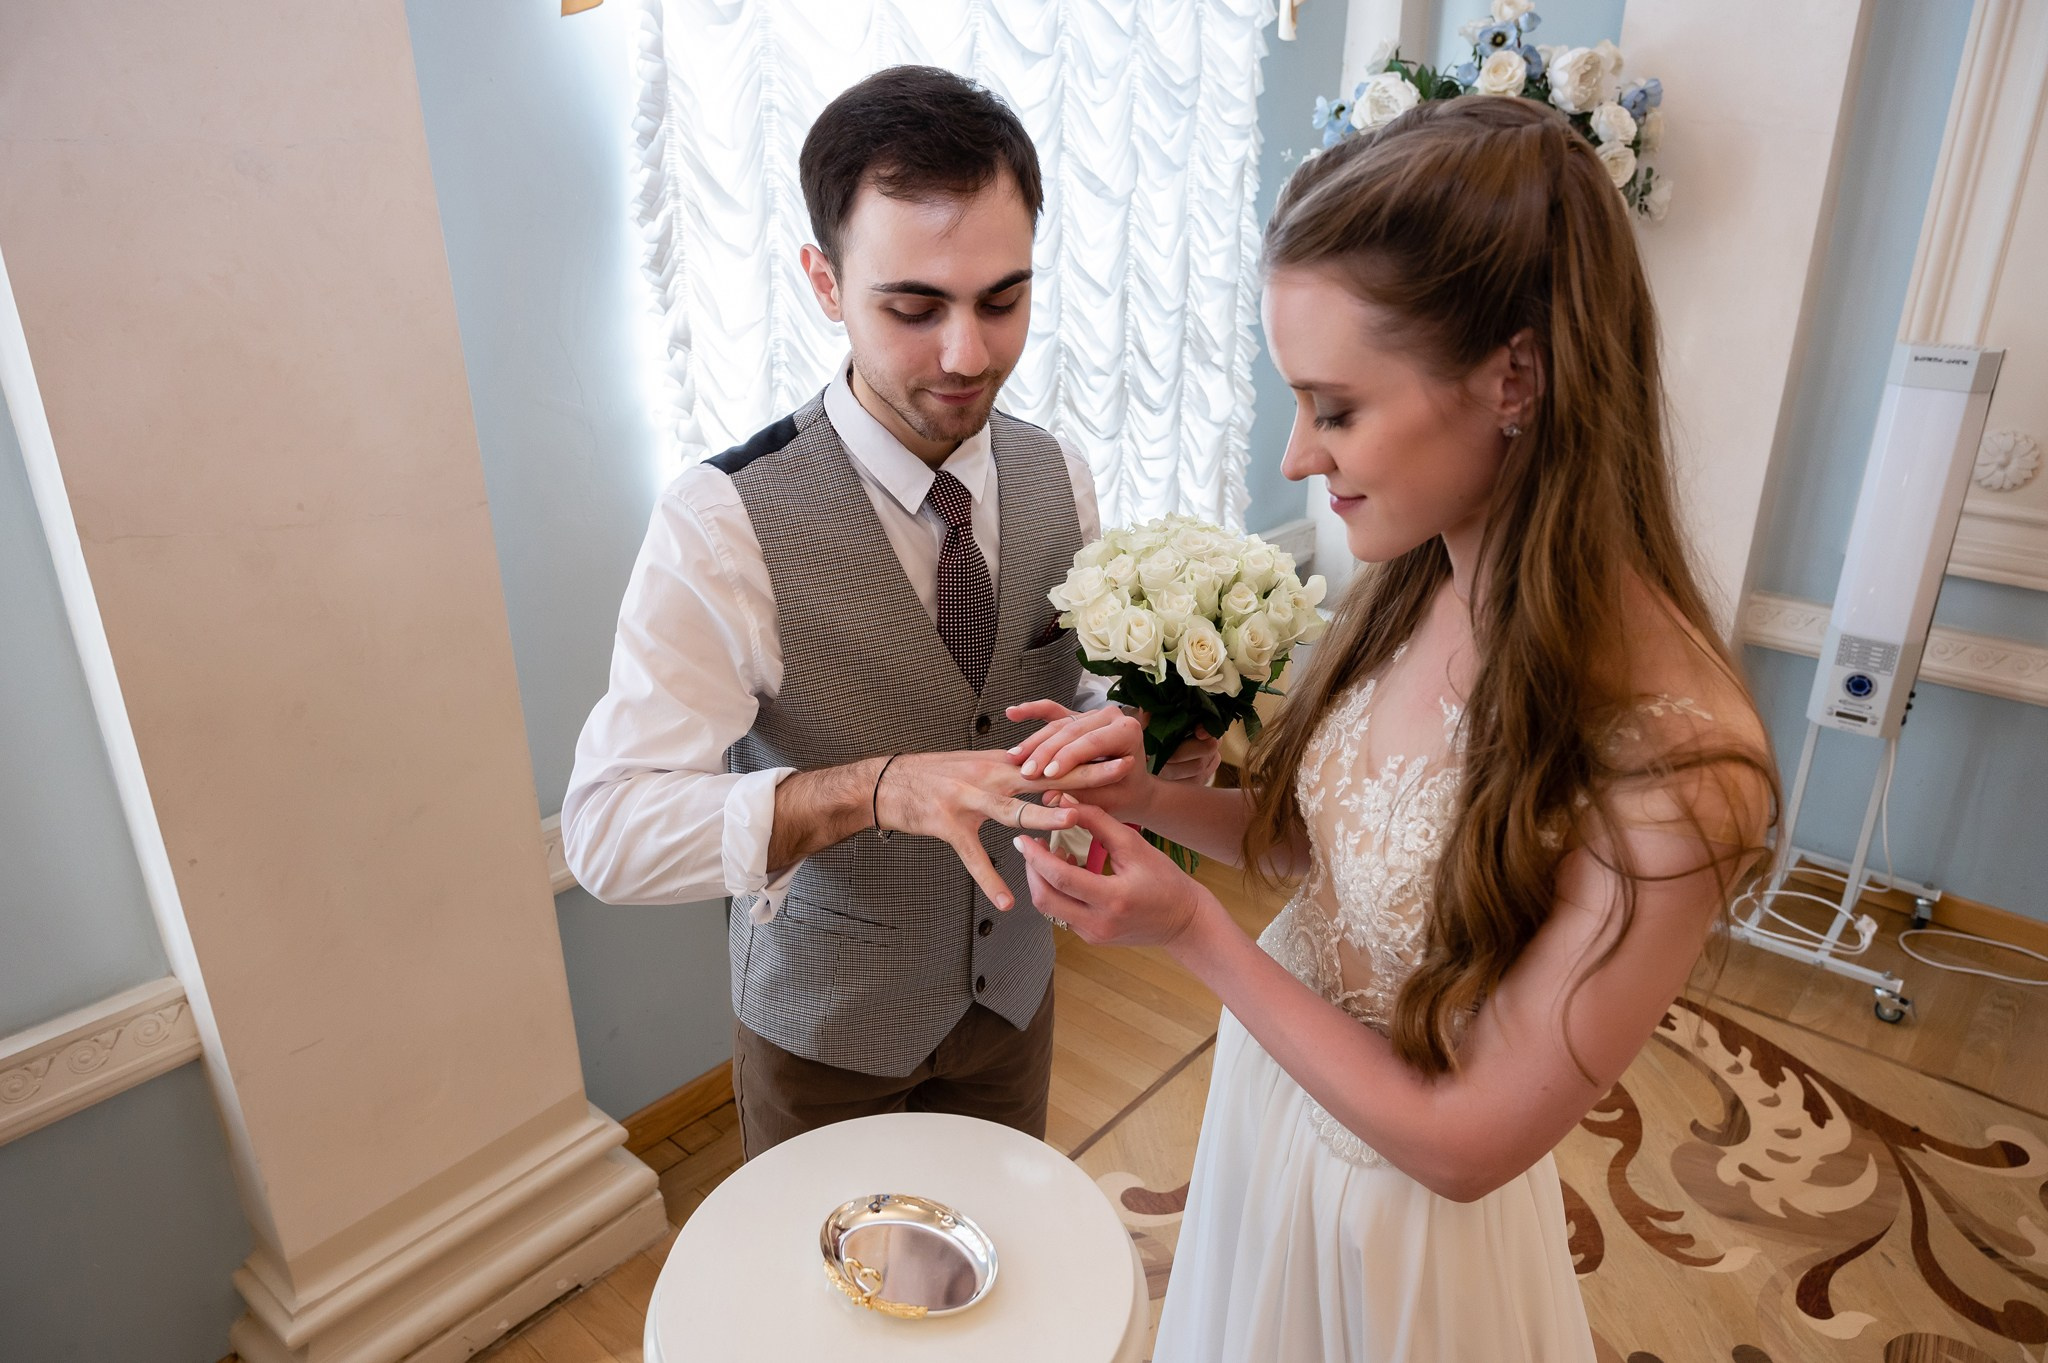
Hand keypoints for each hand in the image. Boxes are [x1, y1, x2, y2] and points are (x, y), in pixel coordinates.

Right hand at [875, 748, 1132, 910]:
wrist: (883, 783)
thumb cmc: (928, 776)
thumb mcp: (972, 765)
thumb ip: (1005, 768)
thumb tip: (1034, 769)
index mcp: (999, 763)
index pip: (1049, 759)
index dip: (1085, 756)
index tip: (1117, 752)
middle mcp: (989, 776)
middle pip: (1044, 775)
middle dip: (1084, 773)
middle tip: (1119, 770)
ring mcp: (969, 799)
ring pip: (1012, 808)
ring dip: (1042, 813)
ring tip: (1072, 818)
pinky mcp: (948, 824)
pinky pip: (972, 856)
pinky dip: (989, 879)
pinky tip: (1006, 901)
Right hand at [1005, 701, 1155, 819]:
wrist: (1131, 788)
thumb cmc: (1124, 795)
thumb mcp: (1107, 800)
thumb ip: (1080, 795)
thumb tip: (1050, 797)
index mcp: (1127, 731)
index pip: (1092, 742)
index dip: (1067, 758)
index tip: (1046, 776)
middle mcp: (1112, 716)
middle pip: (1072, 731)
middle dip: (1046, 753)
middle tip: (1025, 772)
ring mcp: (1093, 714)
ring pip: (1057, 725)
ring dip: (1034, 742)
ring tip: (1013, 758)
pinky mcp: (1076, 716)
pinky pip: (1051, 711)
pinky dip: (1031, 711)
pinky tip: (1013, 713)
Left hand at [1012, 803, 1217, 948]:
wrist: (1183, 920)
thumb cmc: (1164, 879)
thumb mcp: (1134, 845)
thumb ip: (1097, 821)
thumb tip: (1065, 801)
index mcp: (1113, 899)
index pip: (1061, 878)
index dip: (1036, 857)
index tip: (1023, 838)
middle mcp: (1099, 923)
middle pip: (1045, 899)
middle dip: (1031, 870)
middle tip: (1030, 845)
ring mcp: (1093, 935)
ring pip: (1049, 909)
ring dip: (1041, 880)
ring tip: (1050, 855)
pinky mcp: (1091, 938)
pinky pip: (1062, 914)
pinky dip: (1057, 892)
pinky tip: (1067, 873)